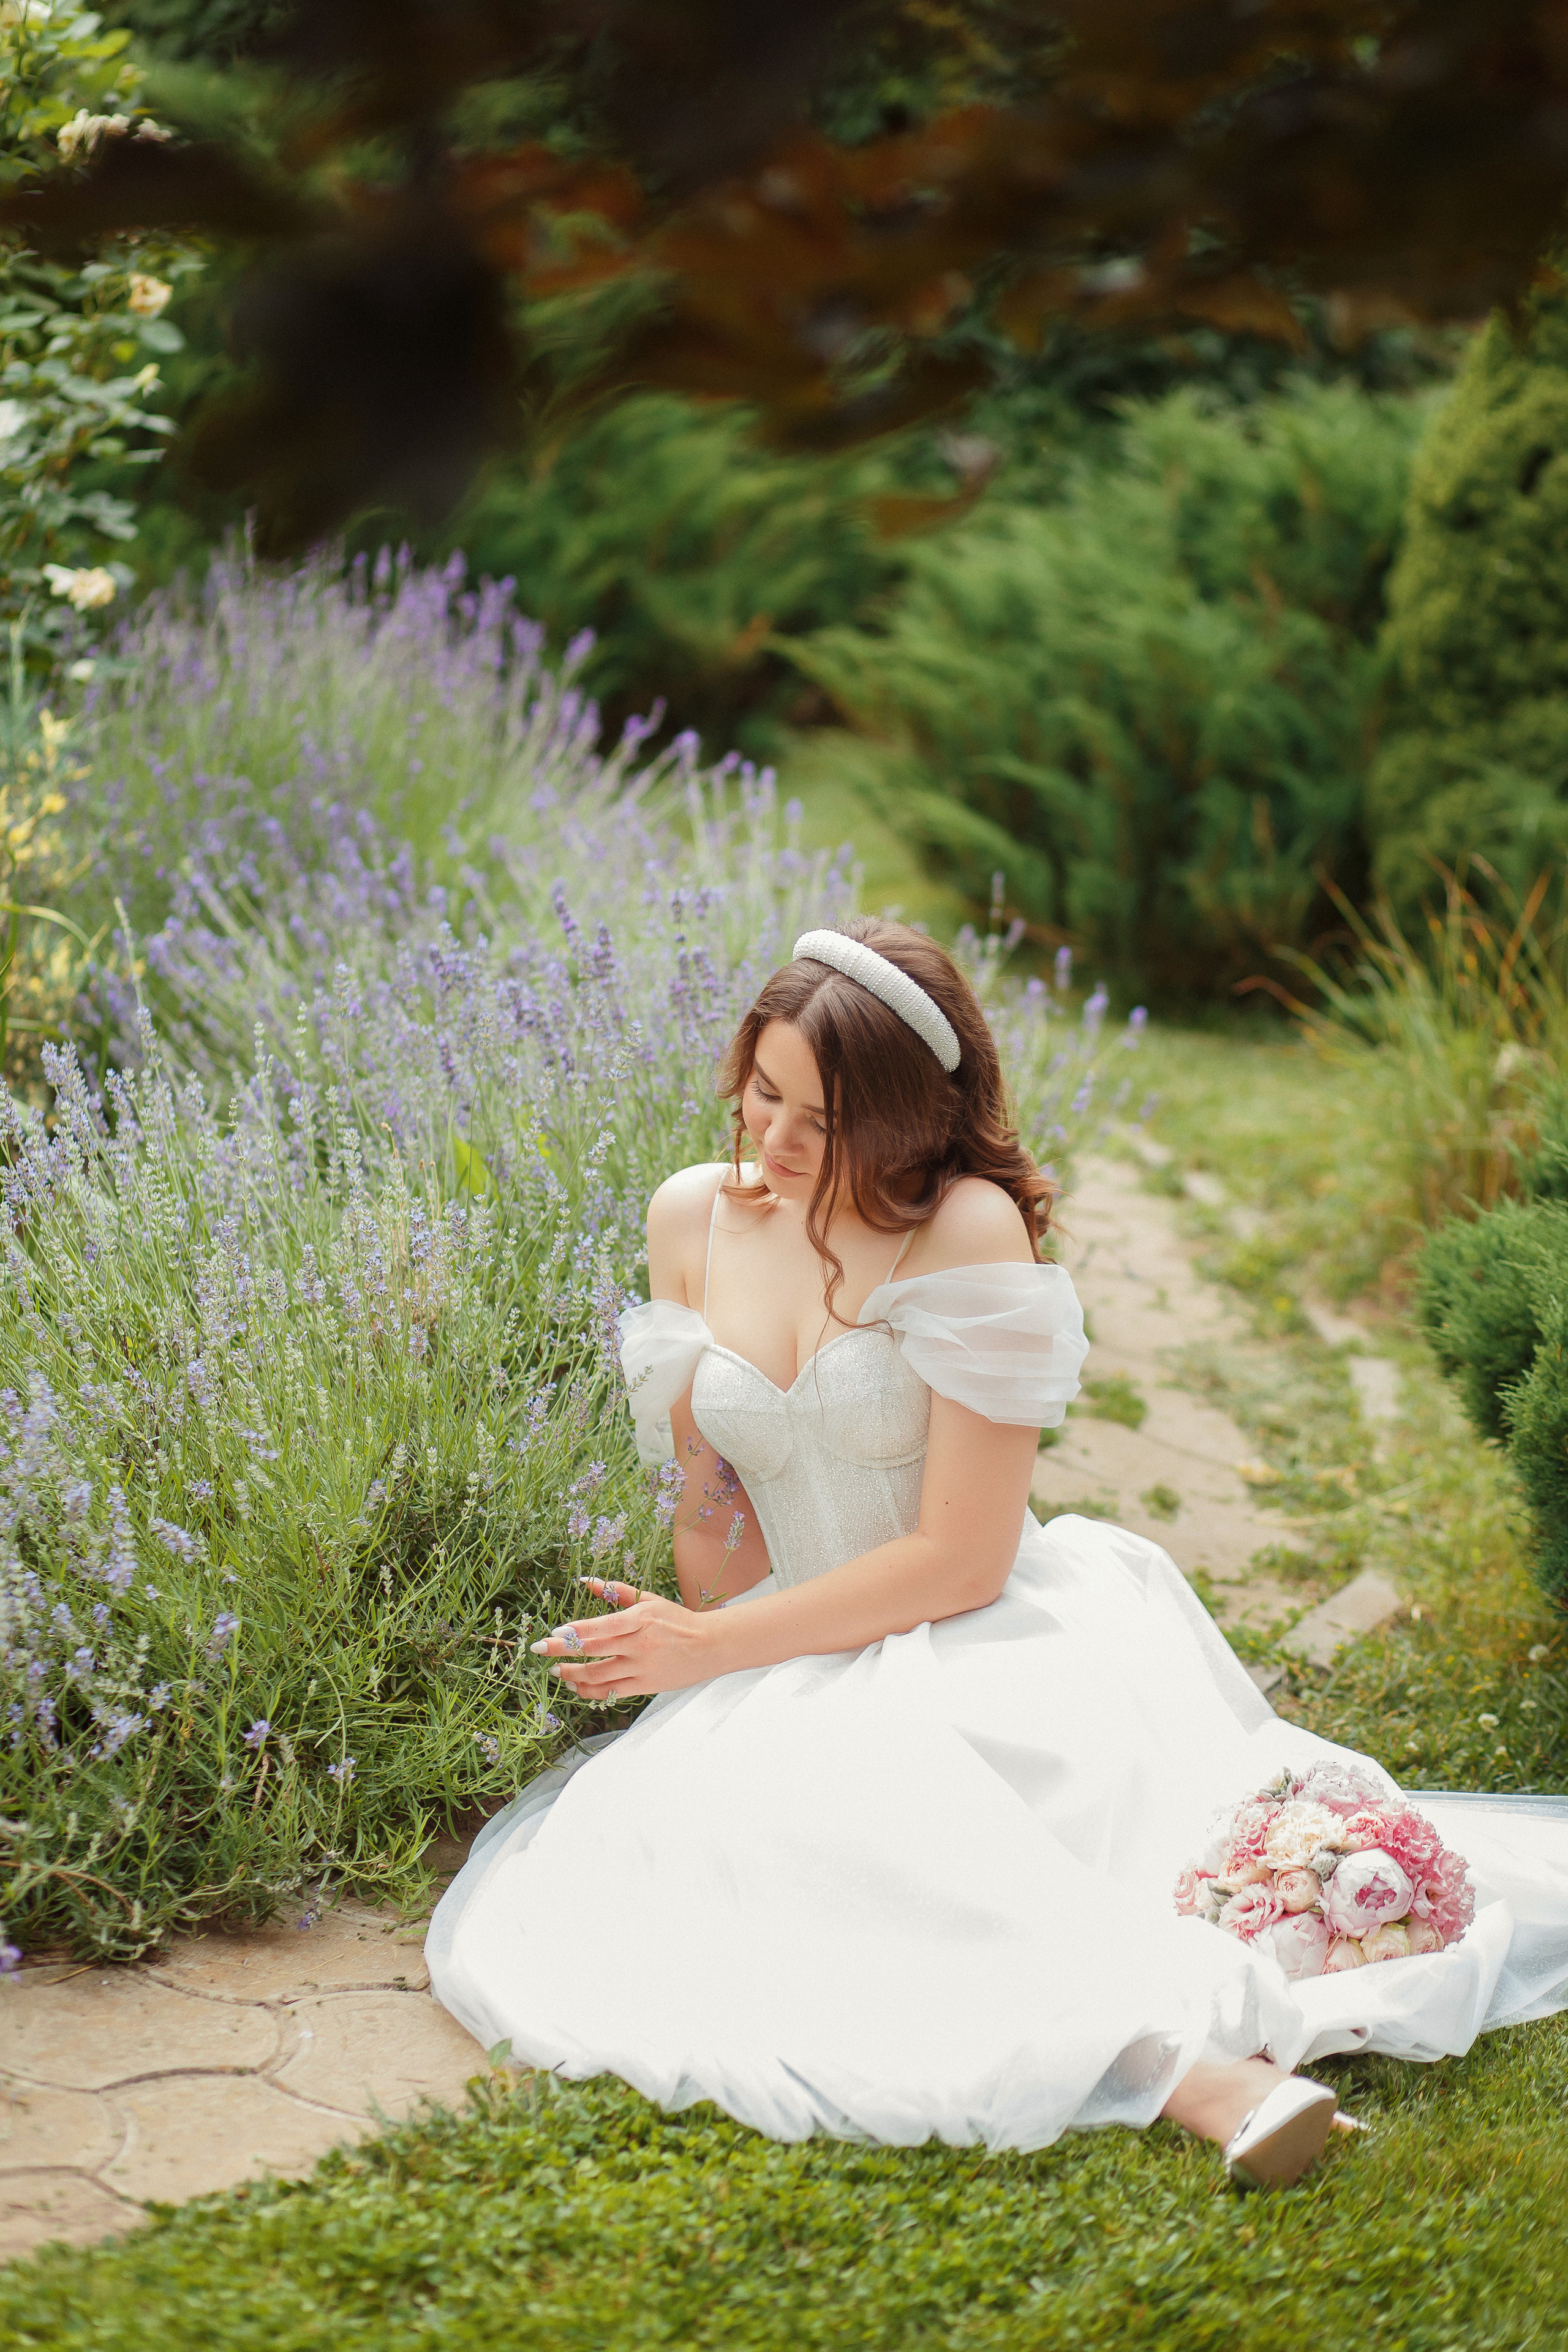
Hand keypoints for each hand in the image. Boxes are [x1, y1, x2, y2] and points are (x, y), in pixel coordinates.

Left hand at [530, 1577, 719, 1698]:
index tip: (553, 1633)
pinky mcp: (645, 1686)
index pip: (599, 1627)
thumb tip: (586, 1581)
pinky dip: (590, 1691)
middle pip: (592, 1651)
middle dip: (561, 1651)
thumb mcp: (649, 1600)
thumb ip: (617, 1591)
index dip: (573, 1632)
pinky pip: (611, 1692)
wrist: (710, 1646)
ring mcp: (642, 1668)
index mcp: (639, 1619)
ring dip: (572, 1674)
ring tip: (557, 1671)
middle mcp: (639, 1644)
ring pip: (598, 1675)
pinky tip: (577, 1686)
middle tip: (539, 1649)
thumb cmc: (677, 1620)